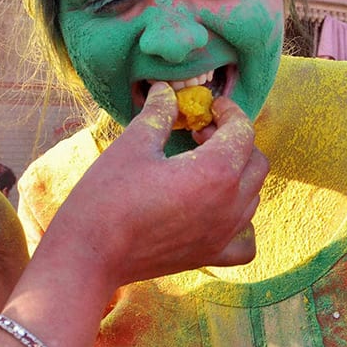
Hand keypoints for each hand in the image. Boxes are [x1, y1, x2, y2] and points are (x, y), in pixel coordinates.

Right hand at [42, 82, 264, 291]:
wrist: (90, 254)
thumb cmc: (108, 196)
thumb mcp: (132, 144)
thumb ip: (158, 114)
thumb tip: (166, 91)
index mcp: (215, 172)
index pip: (242, 131)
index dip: (228, 111)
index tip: (209, 105)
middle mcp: (229, 205)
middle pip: (256, 162)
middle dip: (235, 140)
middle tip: (201, 132)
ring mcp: (223, 234)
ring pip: (254, 195)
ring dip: (237, 173)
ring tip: (203, 164)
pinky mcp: (209, 256)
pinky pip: (246, 239)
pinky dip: (241, 220)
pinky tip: (217, 209)